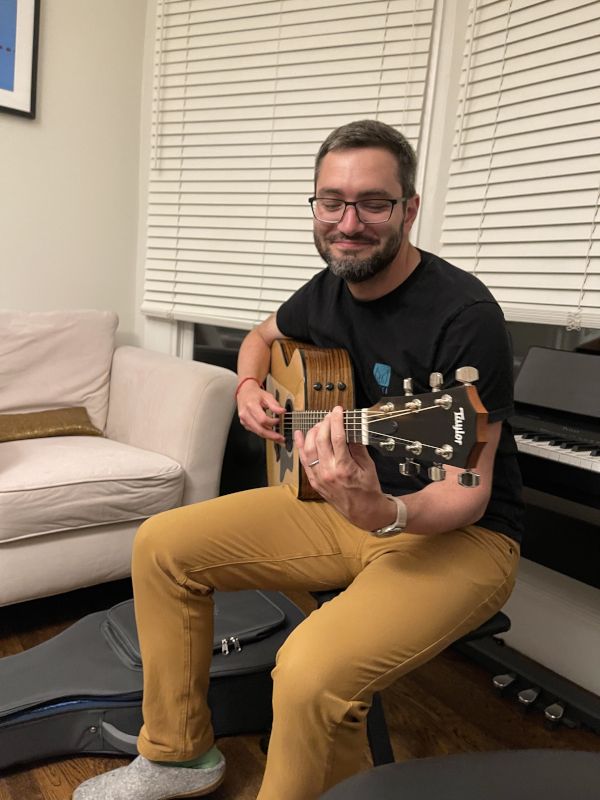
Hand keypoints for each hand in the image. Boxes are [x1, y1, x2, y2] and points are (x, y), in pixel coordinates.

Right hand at [237, 381, 284, 441]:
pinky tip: (270, 434)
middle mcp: (245, 414)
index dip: (272, 422)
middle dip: (271, 435)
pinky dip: (263, 433)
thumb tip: (282, 411)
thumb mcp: (267, 396)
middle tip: (280, 438)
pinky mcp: (245, 424)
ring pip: (257, 432)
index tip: (278, 420)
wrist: (244, 392)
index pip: (262, 419)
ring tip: (277, 438)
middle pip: (259, 429)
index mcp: (251, 405)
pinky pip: (255, 431)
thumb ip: (274, 404)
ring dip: (268, 436)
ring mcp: (244, 420)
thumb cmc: (255, 394)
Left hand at [294, 406, 395, 529]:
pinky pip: (303, 460)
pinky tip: (300, 434)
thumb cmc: (368, 489)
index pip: (337, 438)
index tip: (338, 411)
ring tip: (320, 424)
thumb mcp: (368, 466)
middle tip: (330, 416)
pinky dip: (300, 446)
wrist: (363, 511)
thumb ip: (357, 446)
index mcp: (344, 468)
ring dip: (313, 432)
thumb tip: (350, 428)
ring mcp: (318, 478)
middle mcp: (328, 472)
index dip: (336, 421)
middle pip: (321, 440)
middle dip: (325, 424)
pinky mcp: (314, 481)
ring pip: (309, 448)